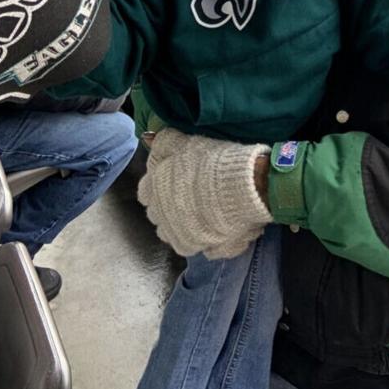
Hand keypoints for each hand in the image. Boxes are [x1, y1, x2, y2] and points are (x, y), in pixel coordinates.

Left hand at [138, 129, 272, 258]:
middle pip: (159, 215)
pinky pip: (199, 247)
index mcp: (156, 190)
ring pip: (174, 234)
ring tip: (204, 215)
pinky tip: (219, 229)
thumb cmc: (212, 161)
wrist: (243, 186)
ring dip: (184, 226)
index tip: (173, 181)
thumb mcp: (186, 142)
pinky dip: (206, 241)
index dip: (159, 186)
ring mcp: (179, 236)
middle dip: (170, 208)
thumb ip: (164, 142)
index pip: (145, 192)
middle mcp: (162, 216)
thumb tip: (149, 140)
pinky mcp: (201, 249)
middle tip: (192, 197)